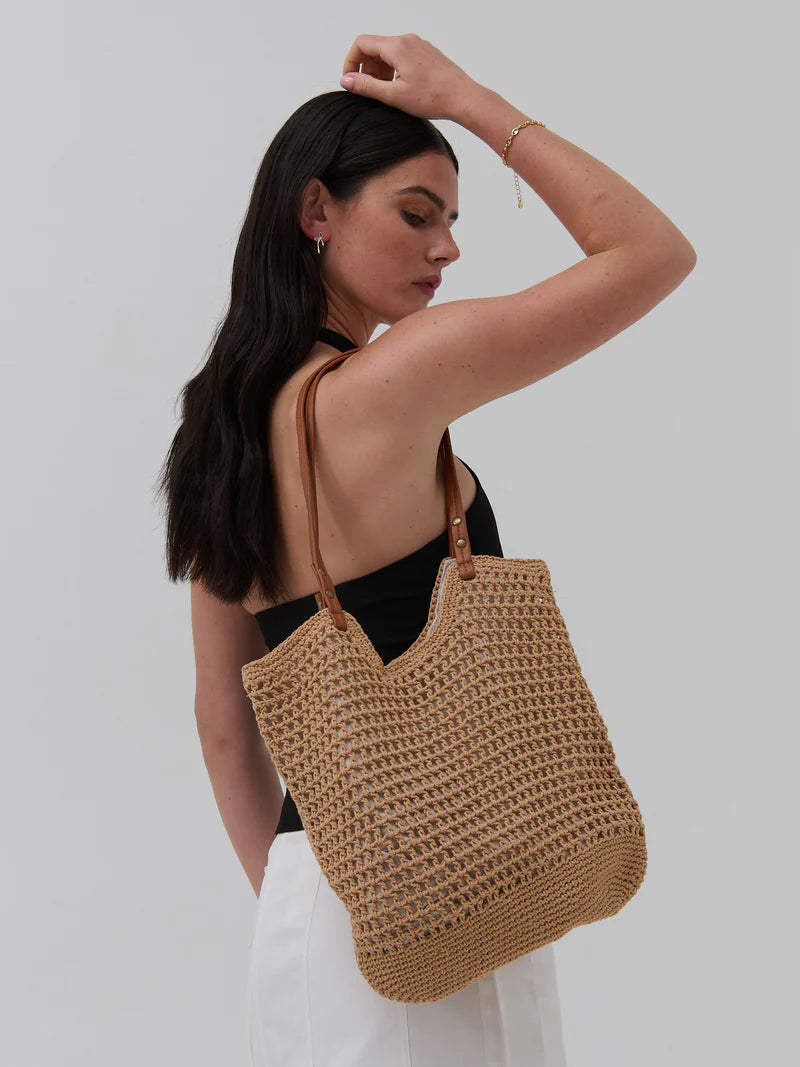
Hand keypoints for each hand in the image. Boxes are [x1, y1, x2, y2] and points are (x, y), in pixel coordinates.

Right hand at [339, 33, 477, 121]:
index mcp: (397, 46)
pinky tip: (400, 89)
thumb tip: (346, 80)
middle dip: (366, 68)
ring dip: (379, 71)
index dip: (351, 62)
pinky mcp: (426, 54)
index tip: (351, 82)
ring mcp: (418, 45)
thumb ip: (367, 86)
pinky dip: (393, 70)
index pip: (361, 44)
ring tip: (385, 93)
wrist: (463, 98)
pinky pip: (402, 56)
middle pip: (374, 47)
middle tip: (369, 91)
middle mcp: (407, 40)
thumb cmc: (433, 98)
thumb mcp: (394, 96)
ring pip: (388, 52)